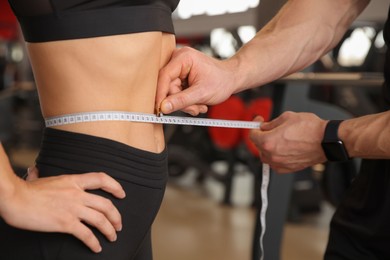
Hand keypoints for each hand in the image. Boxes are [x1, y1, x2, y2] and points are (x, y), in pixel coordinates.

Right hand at [1, 171, 125, 252]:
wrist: (15, 198)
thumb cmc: (25, 190)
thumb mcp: (40, 178)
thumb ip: (41, 175)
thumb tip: (35, 170)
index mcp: (73, 181)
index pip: (102, 179)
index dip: (115, 186)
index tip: (122, 193)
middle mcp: (77, 193)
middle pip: (106, 204)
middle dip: (116, 216)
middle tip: (119, 225)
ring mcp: (73, 208)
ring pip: (100, 220)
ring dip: (110, 230)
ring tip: (112, 237)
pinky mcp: (65, 223)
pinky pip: (86, 234)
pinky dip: (94, 242)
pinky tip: (96, 248)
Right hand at [156, 47, 236, 115]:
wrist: (232, 78)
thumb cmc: (222, 80)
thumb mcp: (202, 93)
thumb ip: (181, 101)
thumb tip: (164, 107)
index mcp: (183, 58)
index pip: (164, 76)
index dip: (161, 94)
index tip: (159, 109)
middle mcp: (179, 60)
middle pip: (168, 87)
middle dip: (181, 101)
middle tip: (194, 108)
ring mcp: (180, 68)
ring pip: (172, 92)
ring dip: (185, 103)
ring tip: (199, 104)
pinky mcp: (181, 76)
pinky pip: (177, 92)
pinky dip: (186, 101)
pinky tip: (197, 101)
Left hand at [250, 111, 327, 172]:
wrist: (326, 140)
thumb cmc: (310, 129)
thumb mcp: (287, 117)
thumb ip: (271, 123)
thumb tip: (264, 126)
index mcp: (268, 141)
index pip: (252, 135)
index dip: (254, 126)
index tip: (258, 122)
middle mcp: (272, 155)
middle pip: (258, 145)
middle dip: (261, 136)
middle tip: (269, 129)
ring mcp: (280, 163)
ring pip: (265, 156)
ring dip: (267, 147)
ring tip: (278, 139)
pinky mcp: (288, 168)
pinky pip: (275, 164)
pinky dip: (276, 157)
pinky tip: (283, 149)